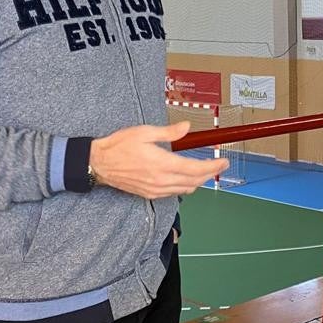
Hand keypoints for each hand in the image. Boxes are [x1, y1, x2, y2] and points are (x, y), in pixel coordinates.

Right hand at [89, 122, 228, 199]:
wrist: (99, 164)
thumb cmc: (119, 145)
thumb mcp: (144, 132)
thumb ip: (169, 132)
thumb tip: (187, 127)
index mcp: (162, 164)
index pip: (195, 169)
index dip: (213, 166)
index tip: (223, 161)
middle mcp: (161, 181)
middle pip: (194, 181)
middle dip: (210, 174)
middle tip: (219, 165)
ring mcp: (155, 190)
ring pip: (186, 189)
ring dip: (198, 181)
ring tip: (205, 170)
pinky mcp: (149, 194)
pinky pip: (174, 193)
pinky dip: (185, 186)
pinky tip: (186, 178)